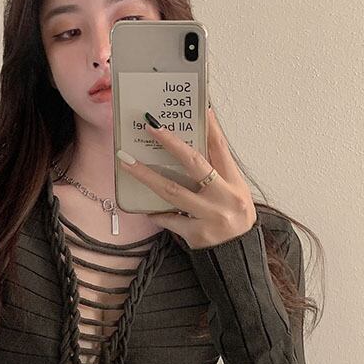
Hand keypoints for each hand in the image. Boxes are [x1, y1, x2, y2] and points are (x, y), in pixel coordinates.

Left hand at [115, 108, 257, 248]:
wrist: (238, 257)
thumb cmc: (233, 218)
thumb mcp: (235, 193)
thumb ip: (217, 172)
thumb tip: (189, 145)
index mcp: (236, 183)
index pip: (221, 148)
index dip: (209, 126)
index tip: (197, 106)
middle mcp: (225, 197)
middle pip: (194, 163)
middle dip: (170, 143)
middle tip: (150, 125)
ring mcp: (211, 216)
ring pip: (172, 191)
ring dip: (146, 174)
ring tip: (125, 161)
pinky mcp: (197, 234)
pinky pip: (170, 219)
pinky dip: (157, 213)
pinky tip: (145, 208)